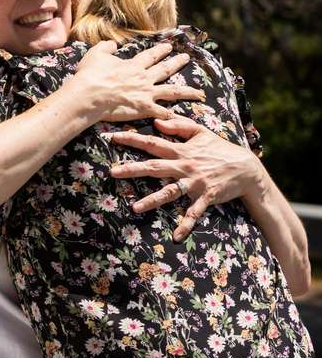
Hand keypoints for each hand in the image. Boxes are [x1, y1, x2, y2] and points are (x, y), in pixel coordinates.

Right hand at [66, 41, 204, 123]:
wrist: (90, 95)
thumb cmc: (90, 76)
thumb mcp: (95, 54)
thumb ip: (106, 47)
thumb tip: (113, 44)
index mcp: (133, 66)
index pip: (150, 56)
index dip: (160, 50)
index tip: (168, 46)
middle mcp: (144, 78)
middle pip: (165, 69)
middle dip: (176, 63)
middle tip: (186, 58)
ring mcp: (146, 93)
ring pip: (173, 91)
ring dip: (187, 92)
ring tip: (200, 93)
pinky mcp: (144, 109)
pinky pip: (163, 113)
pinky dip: (173, 117)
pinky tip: (182, 120)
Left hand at [108, 117, 262, 240]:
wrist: (247, 168)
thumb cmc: (220, 149)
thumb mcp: (202, 132)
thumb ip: (179, 126)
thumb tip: (157, 121)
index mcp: (182, 151)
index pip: (153, 143)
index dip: (133, 140)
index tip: (113, 138)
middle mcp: (185, 166)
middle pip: (155, 167)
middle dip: (133, 169)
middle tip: (112, 172)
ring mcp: (194, 183)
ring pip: (170, 191)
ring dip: (152, 200)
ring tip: (135, 208)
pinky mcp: (205, 196)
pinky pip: (193, 212)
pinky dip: (186, 224)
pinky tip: (176, 236)